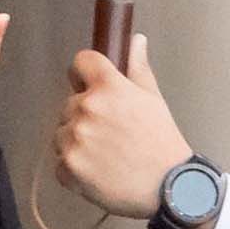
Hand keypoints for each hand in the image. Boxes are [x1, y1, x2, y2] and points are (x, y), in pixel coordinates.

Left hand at [53, 34, 194, 224]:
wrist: (168, 188)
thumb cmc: (162, 143)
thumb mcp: (153, 99)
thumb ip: (137, 68)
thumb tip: (135, 40)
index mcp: (108, 87)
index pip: (81, 62)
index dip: (85, 74)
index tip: (93, 86)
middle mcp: (87, 108)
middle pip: (70, 103)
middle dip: (84, 114)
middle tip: (110, 133)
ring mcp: (75, 138)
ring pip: (62, 132)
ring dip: (76, 141)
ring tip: (105, 154)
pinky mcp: (68, 167)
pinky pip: (61, 161)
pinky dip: (74, 168)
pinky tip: (98, 171)